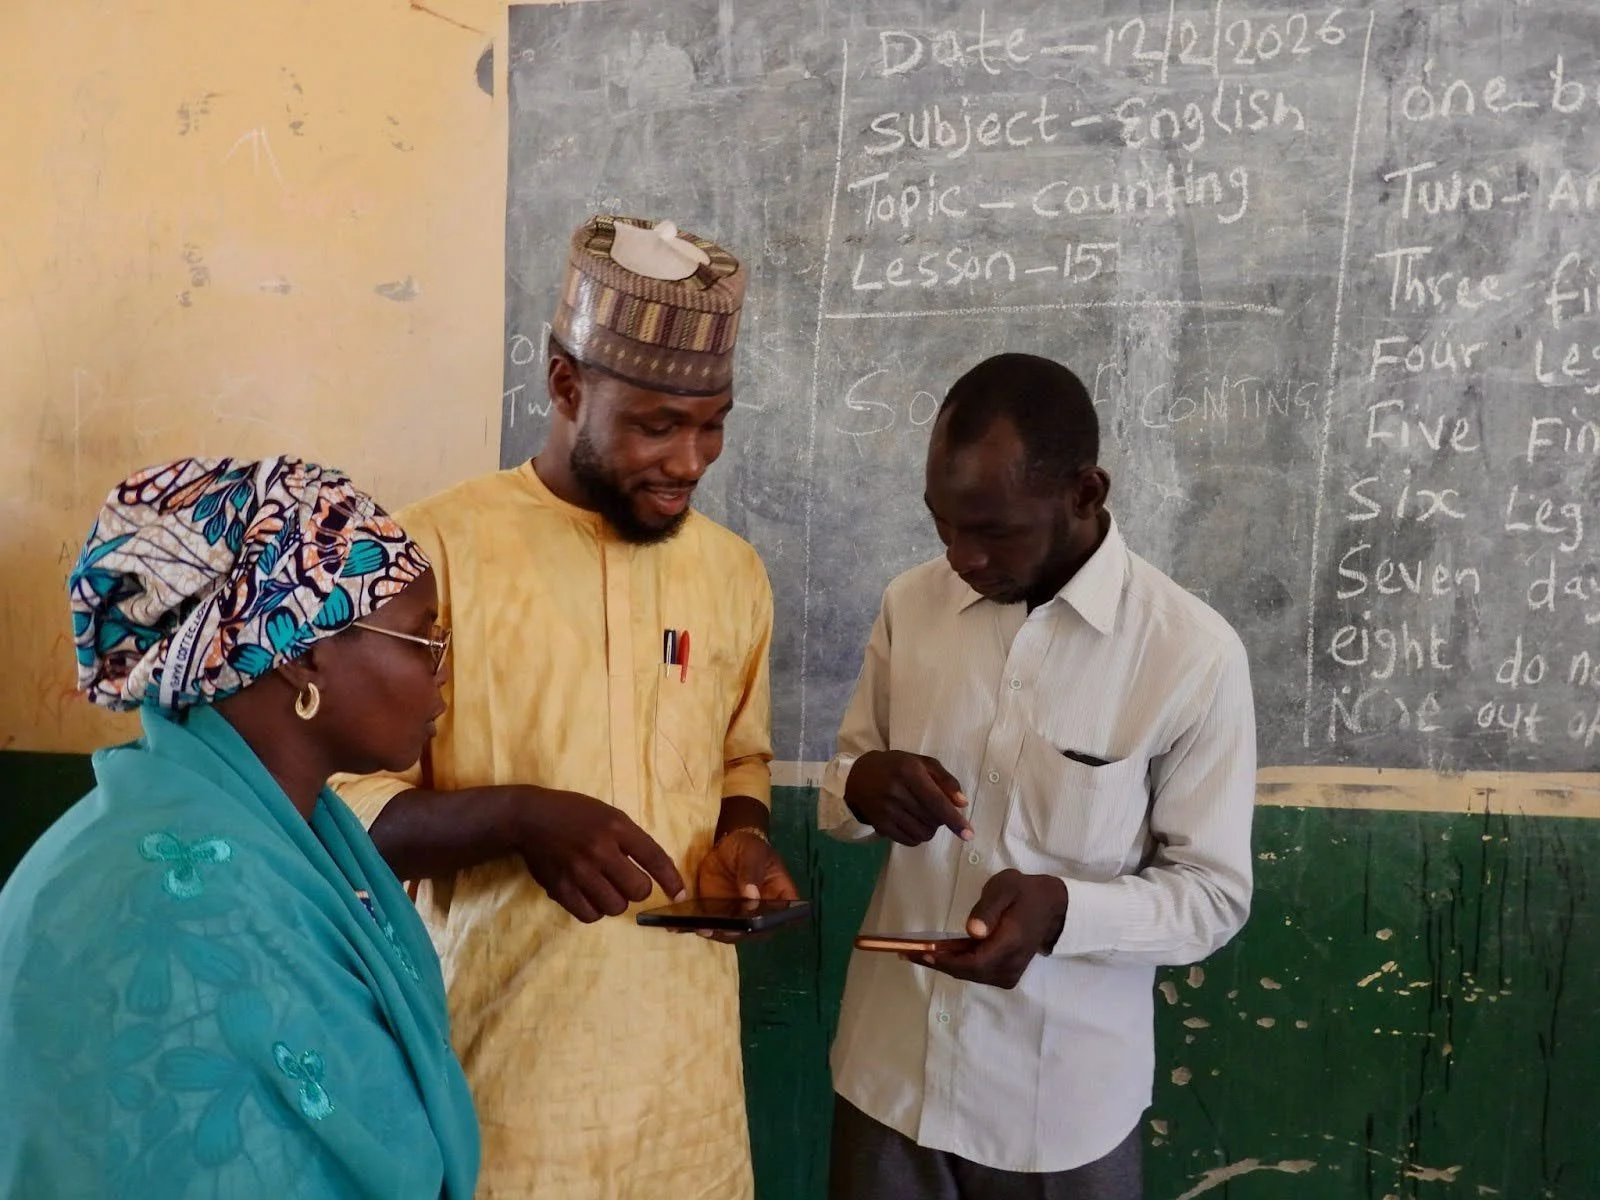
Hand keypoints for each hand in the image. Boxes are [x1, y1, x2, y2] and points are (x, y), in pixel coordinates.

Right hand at [509, 787, 686, 922]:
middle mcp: (600, 849)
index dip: (671, 880)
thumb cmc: (575, 813)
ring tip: (606, 889)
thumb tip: (656, 872)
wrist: (531, 817)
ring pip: (616, 907)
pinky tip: (591, 898)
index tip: (679, 894)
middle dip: (638, 890)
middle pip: (638, 889)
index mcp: (616, 827)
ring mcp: (579, 871)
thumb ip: (631, 840)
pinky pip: (590, 915)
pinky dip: (596, 911)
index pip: (654, 858)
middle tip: (627, 882)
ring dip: (616, 902)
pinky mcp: (560, 888)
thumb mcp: (609, 815)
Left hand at [694, 830, 799, 942]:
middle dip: (742, 932)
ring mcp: (741, 915)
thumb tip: (752, 896)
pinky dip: (705, 928)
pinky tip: (693, 925)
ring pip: (735, 932)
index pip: (786, 915)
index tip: (760, 923)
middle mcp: (763, 911)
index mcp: (780, 895)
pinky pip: (716, 926)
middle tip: (728, 927)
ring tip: (705, 928)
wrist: (726, 846)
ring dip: (721, 933)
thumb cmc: (749, 847)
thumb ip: (751, 873)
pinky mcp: (721, 914)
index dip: (775, 922)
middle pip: (758, 930)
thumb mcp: (752, 854)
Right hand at [843, 750, 970, 845]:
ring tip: (923, 816)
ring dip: (930, 829)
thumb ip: (945, 779)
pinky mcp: (880, 824)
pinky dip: (917, 836)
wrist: (859, 776)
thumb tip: (962, 803)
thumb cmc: (897, 767)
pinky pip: (909, 840)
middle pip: (933, 819)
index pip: (936, 801)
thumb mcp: (921, 763)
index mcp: (909, 771)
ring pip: (923, 833)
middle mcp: (896, 791)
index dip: (954, 819)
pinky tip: (912, 823)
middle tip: (933, 808)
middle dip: (941, 819)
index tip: (968, 834)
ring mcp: (886, 809)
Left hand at [916, 870, 1067, 989]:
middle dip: (937, 963)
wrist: (1051, 908)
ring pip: (972, 975)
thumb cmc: (1024, 892)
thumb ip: (988, 908)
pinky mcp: (1007, 974)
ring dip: (945, 965)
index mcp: (1010, 943)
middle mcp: (1011, 964)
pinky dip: (958, 966)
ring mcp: (1010, 972)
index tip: (922, 952)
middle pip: (969, 972)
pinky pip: (978, 974)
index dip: (946, 961)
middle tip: (908, 953)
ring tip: (919, 953)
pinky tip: (942, 955)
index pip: (974, 962)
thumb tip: (973, 931)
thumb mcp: (1006, 887)